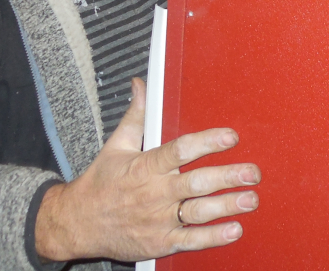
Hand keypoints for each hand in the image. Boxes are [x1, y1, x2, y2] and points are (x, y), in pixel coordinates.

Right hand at [34, 77, 260, 262]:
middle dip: (227, 177)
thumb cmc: (99, 183)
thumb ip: (136, 115)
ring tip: (250, 199)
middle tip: (252, 172)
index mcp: (145, 166)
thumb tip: (140, 85)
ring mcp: (158, 219)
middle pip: (196, 183)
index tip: (230, 136)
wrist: (76, 224)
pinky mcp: (160, 242)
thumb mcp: (115, 145)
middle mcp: (155, 192)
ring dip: (227, 206)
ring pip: (198, 212)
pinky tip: (233, 229)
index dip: (207, 142)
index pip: (180, 150)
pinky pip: (190, 240)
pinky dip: (213, 236)